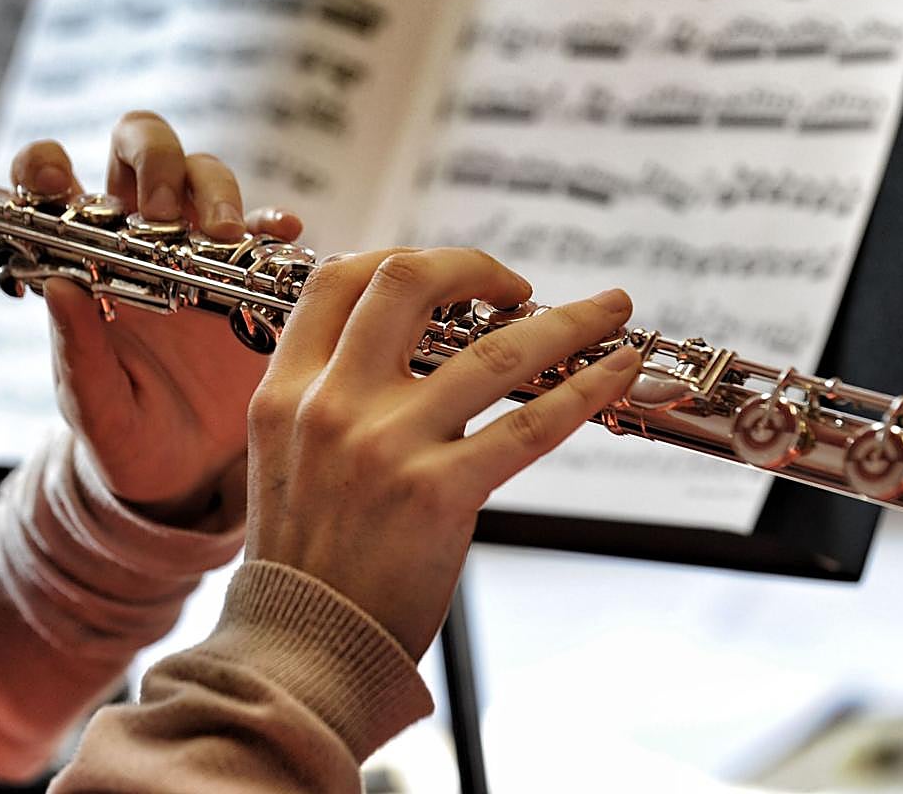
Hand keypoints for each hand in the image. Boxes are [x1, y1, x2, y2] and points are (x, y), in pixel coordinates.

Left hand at [10, 111, 302, 527]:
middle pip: (142, 150)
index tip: (60, 182)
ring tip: (224, 238)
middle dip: (152, 160)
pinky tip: (284, 234)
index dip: (49, 164)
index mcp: (85, 262)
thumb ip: (76, 355)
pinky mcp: (251, 276)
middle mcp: (141, 242)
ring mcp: (200, 252)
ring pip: (205, 175)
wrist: (192, 474)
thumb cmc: (128, 440)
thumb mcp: (96, 409)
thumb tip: (56, 289)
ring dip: (215, 191)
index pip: (53, 183)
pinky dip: (274, 222)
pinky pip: (265, 231)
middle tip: (161, 213)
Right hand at [245, 248, 641, 659]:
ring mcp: (386, 446)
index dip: (398, 258)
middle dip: (474, 266)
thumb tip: (398, 351)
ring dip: (566, 319)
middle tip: (513, 286)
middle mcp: (332, 405)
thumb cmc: (307, 558)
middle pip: (408, 283)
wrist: (305, 645)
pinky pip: (528, 425)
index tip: (444, 276)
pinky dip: (584, 388)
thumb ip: (330, 397)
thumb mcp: (289, 458)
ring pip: (494, 350)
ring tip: (608, 309)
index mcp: (287, 391)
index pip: (337, 281)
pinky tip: (615, 368)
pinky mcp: (438, 494)